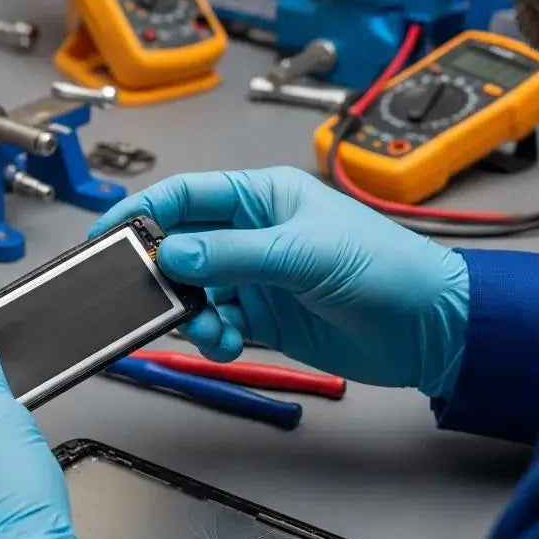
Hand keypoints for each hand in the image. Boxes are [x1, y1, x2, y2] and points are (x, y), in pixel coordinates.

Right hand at [90, 168, 469, 397]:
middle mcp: (252, 233)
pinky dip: (212, 337)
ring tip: (213, 331)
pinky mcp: (262, 314)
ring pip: (194, 290)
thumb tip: (172, 252)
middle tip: (151, 296)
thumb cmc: (387, 269)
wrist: (430, 330)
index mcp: (262, 196)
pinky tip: (229, 344)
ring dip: (192, 314)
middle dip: (164, 273)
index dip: (144, 210)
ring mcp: (255, 275)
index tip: (109, 233)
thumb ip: (234, 255)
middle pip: (182, 245)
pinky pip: (215, 322)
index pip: (187, 194)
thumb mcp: (305, 254)